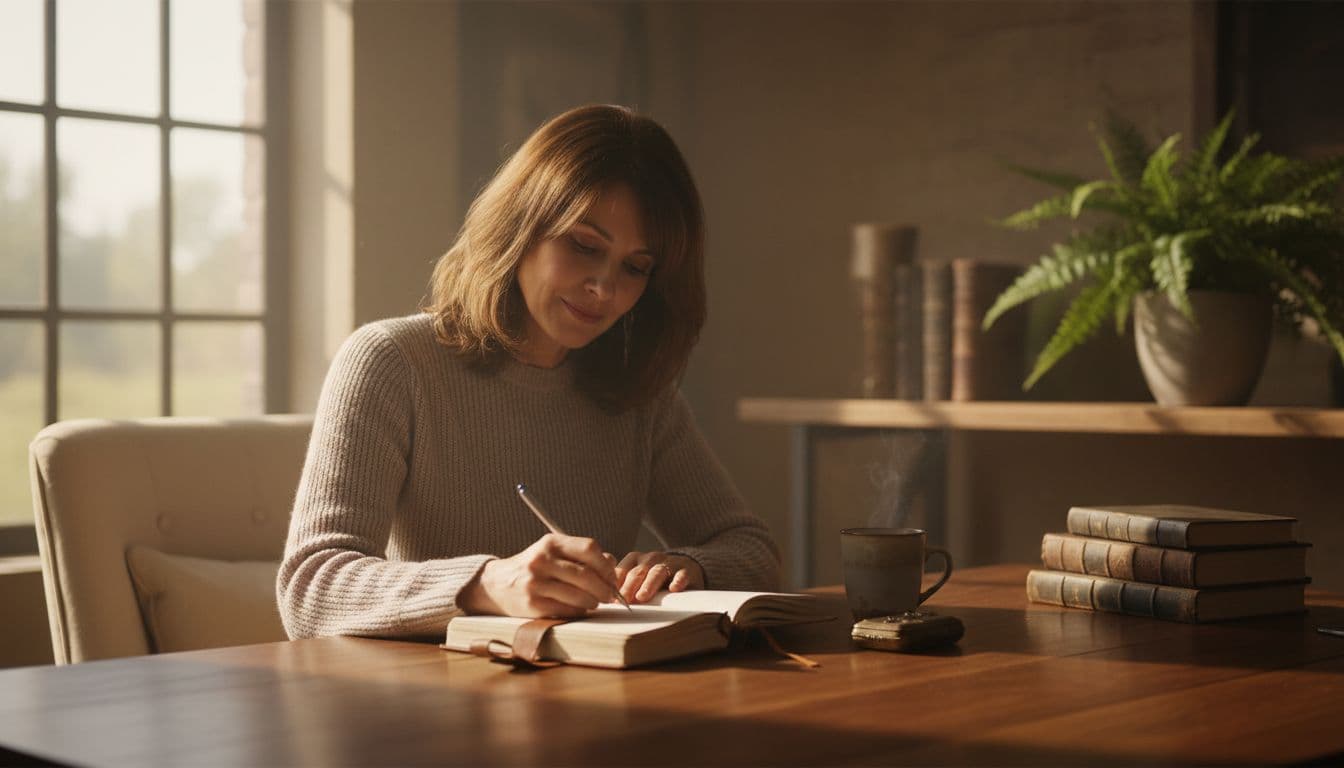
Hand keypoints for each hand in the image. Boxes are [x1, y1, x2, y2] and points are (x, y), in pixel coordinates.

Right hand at [459, 534, 621, 617]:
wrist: (496, 584)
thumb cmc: (534, 568)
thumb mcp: (553, 552)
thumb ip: (582, 555)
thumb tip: (612, 564)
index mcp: (551, 542)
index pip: (589, 548)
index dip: (606, 565)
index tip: (611, 576)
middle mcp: (542, 560)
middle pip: (586, 574)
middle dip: (604, 588)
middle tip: (610, 595)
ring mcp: (536, 582)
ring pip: (578, 595)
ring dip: (593, 602)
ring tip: (594, 603)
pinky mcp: (532, 604)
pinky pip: (566, 609)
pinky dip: (578, 611)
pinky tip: (580, 609)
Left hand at [615, 551, 704, 602]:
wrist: (686, 568)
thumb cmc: (655, 579)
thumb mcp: (639, 579)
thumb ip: (625, 587)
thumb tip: (610, 604)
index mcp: (636, 559)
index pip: (623, 570)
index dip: (616, 584)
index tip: (611, 599)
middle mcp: (651, 558)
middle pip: (638, 571)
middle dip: (630, 586)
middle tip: (624, 600)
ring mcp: (669, 563)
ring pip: (657, 572)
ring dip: (649, 584)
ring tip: (642, 597)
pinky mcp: (686, 569)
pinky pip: (682, 574)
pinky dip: (678, 580)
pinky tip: (674, 589)